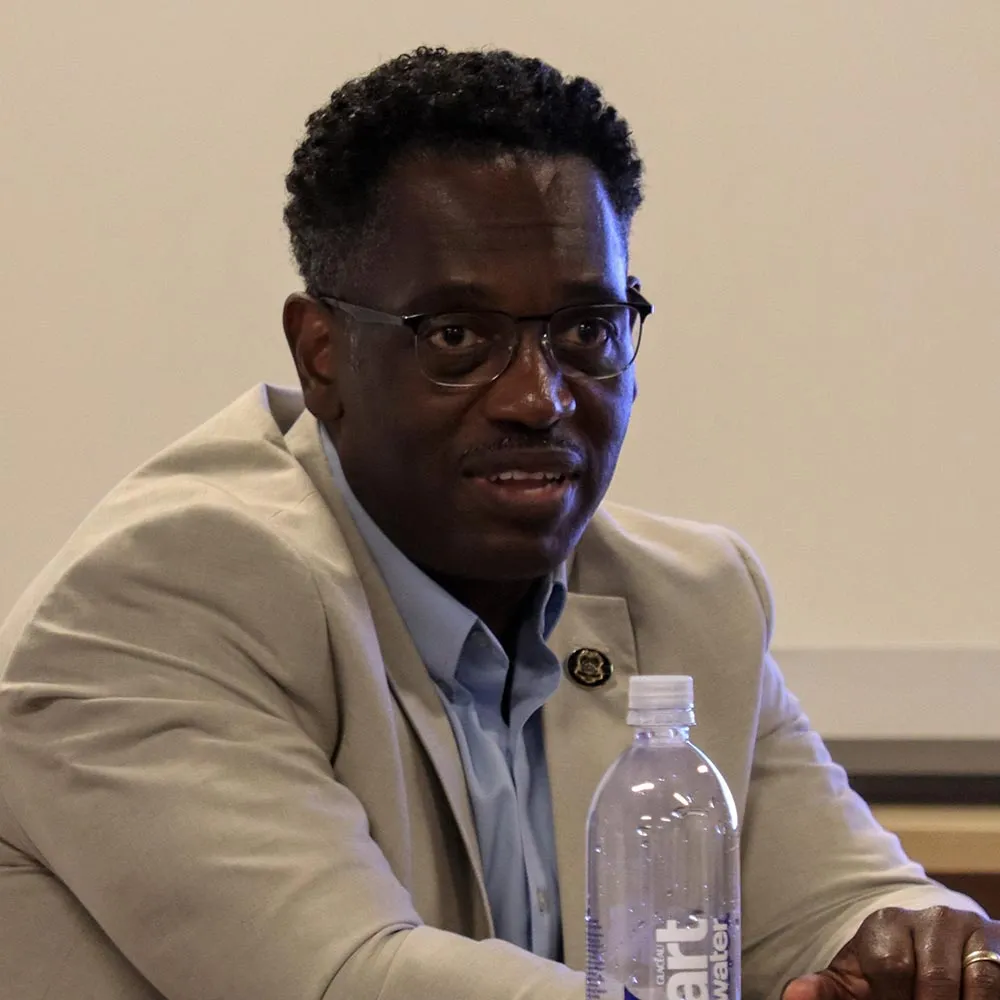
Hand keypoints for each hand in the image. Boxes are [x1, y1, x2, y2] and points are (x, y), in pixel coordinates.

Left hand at [783, 907, 999, 999]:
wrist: (942, 954)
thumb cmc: (890, 976)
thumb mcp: (857, 982)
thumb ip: (827, 991)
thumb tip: (793, 997)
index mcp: (886, 924)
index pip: (891, 966)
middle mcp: (931, 918)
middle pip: (933, 982)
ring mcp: (969, 930)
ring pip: (974, 985)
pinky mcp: (997, 944)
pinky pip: (994, 983)